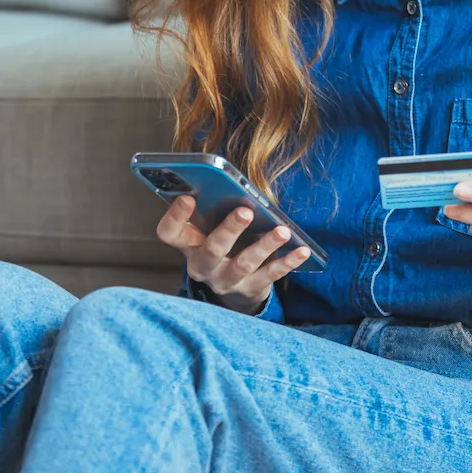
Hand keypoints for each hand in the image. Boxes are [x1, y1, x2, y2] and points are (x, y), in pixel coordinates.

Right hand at [155, 195, 309, 313]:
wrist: (235, 289)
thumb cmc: (222, 245)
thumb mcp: (210, 230)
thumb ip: (214, 211)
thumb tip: (233, 183)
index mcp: (188, 246)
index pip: (170, 234)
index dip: (175, 217)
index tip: (187, 197)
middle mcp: (204, 266)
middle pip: (211, 250)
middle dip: (228, 230)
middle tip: (245, 212)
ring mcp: (227, 281)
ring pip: (244, 264)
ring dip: (264, 246)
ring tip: (282, 230)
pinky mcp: (251, 289)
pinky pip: (271, 275)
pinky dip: (288, 261)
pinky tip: (302, 249)